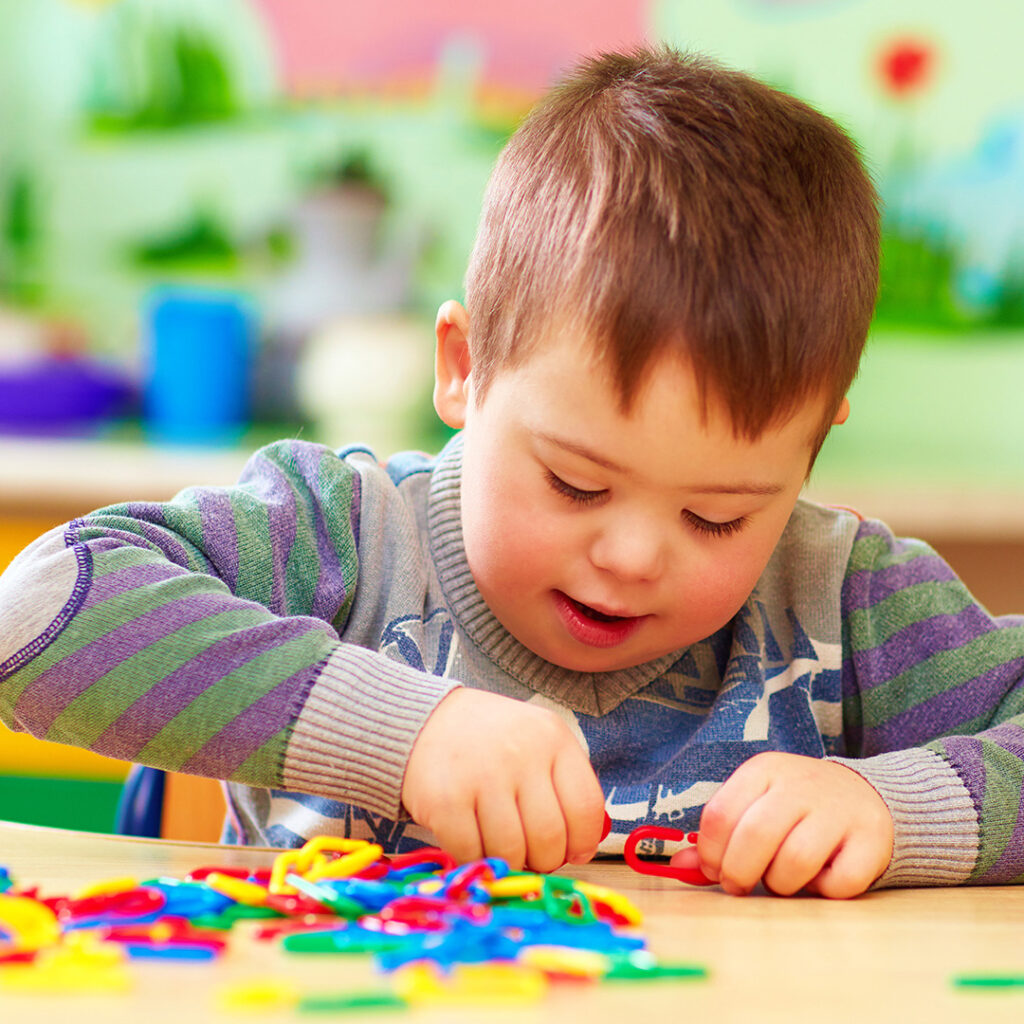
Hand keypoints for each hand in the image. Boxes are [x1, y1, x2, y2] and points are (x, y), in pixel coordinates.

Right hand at [401, 688, 605, 872]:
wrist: (425, 720)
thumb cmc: (490, 741)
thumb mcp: (537, 743)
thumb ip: (564, 785)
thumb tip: (584, 846)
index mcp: (552, 738)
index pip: (586, 807)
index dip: (583, 841)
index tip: (574, 852)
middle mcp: (520, 753)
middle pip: (550, 838)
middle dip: (544, 859)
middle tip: (531, 854)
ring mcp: (481, 775)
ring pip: (512, 852)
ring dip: (508, 861)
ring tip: (499, 844)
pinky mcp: (445, 799)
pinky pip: (472, 853)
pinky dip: (473, 857)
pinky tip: (470, 838)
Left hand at [674, 753, 893, 898]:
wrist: (863, 793)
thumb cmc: (793, 807)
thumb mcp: (753, 806)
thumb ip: (718, 836)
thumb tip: (679, 868)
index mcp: (763, 770)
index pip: (719, 814)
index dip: (710, 852)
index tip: (714, 869)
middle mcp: (799, 784)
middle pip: (754, 838)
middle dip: (738, 873)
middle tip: (740, 885)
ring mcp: (837, 809)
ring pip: (794, 862)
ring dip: (781, 884)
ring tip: (782, 878)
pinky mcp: (871, 838)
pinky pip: (838, 883)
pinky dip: (824, 890)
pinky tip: (822, 877)